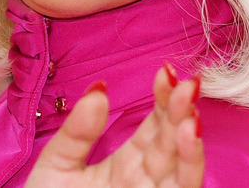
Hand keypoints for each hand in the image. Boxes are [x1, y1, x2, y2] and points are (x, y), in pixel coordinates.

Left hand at [27, 64, 204, 186]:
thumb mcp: (56, 168)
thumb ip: (78, 132)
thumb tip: (99, 88)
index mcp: (126, 165)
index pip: (155, 126)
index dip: (163, 99)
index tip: (165, 71)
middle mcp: (147, 183)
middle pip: (173, 143)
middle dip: (182, 113)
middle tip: (186, 82)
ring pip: (185, 173)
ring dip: (191, 144)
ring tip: (191, 115)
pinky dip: (189, 169)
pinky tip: (188, 142)